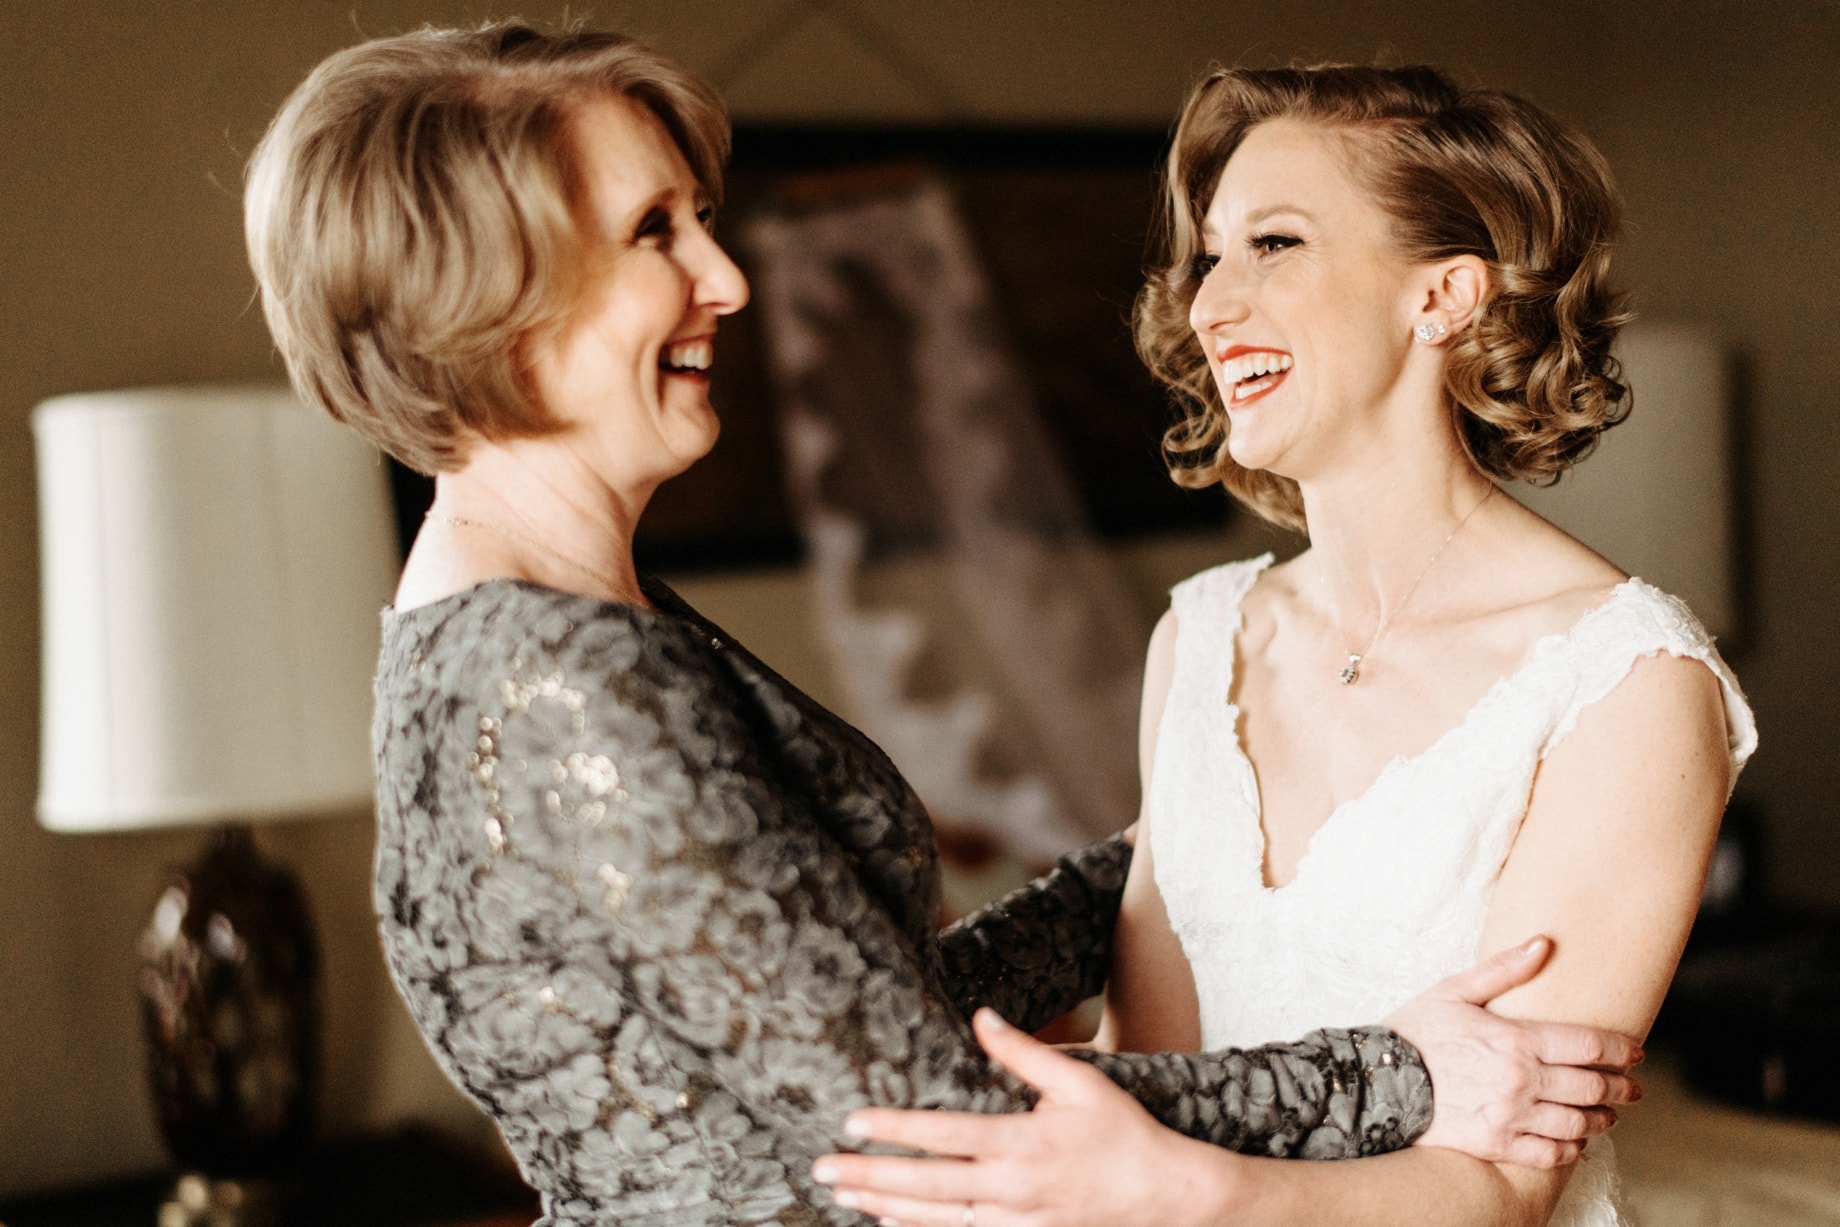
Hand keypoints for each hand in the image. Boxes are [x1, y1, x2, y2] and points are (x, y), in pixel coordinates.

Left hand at [814, 1009, 1229, 1226]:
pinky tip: (890, 1222)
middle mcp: (1012, 1188)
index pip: (944, 1135)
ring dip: (886, 1208)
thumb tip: (981, 1017)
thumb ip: (1023, 1052)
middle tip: (822, 1168)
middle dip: (870, 1176)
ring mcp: (1016, 1220)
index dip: (894, 1129)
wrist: (1163, 1195)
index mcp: (1023, 1143)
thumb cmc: (1121, 1132)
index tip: (852, 1123)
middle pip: (926, 1185)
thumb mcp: (1078, 1082)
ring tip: (844, 1195)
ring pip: (937, 1220)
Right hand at [1385, 935, 1642, 1167]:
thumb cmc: (1416, 1032)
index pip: (1590, 1045)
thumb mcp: (1454, 990)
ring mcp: (1510, 1115)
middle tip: (1634, 1087)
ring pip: (1578, 1123)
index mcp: (1516, 1039)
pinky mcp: (1496, 1144)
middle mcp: (1521, 1080)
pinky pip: (1550, 1152)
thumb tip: (1544, 944)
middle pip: (1593, 1085)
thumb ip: (1504, 969)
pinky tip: (1576, 1141)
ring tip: (1608, 1115)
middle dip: (1622, 1086)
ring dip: (1602, 1118)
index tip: (1637, 1051)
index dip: (1622, 1049)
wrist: (1378, 1081)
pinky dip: (1572, 1149)